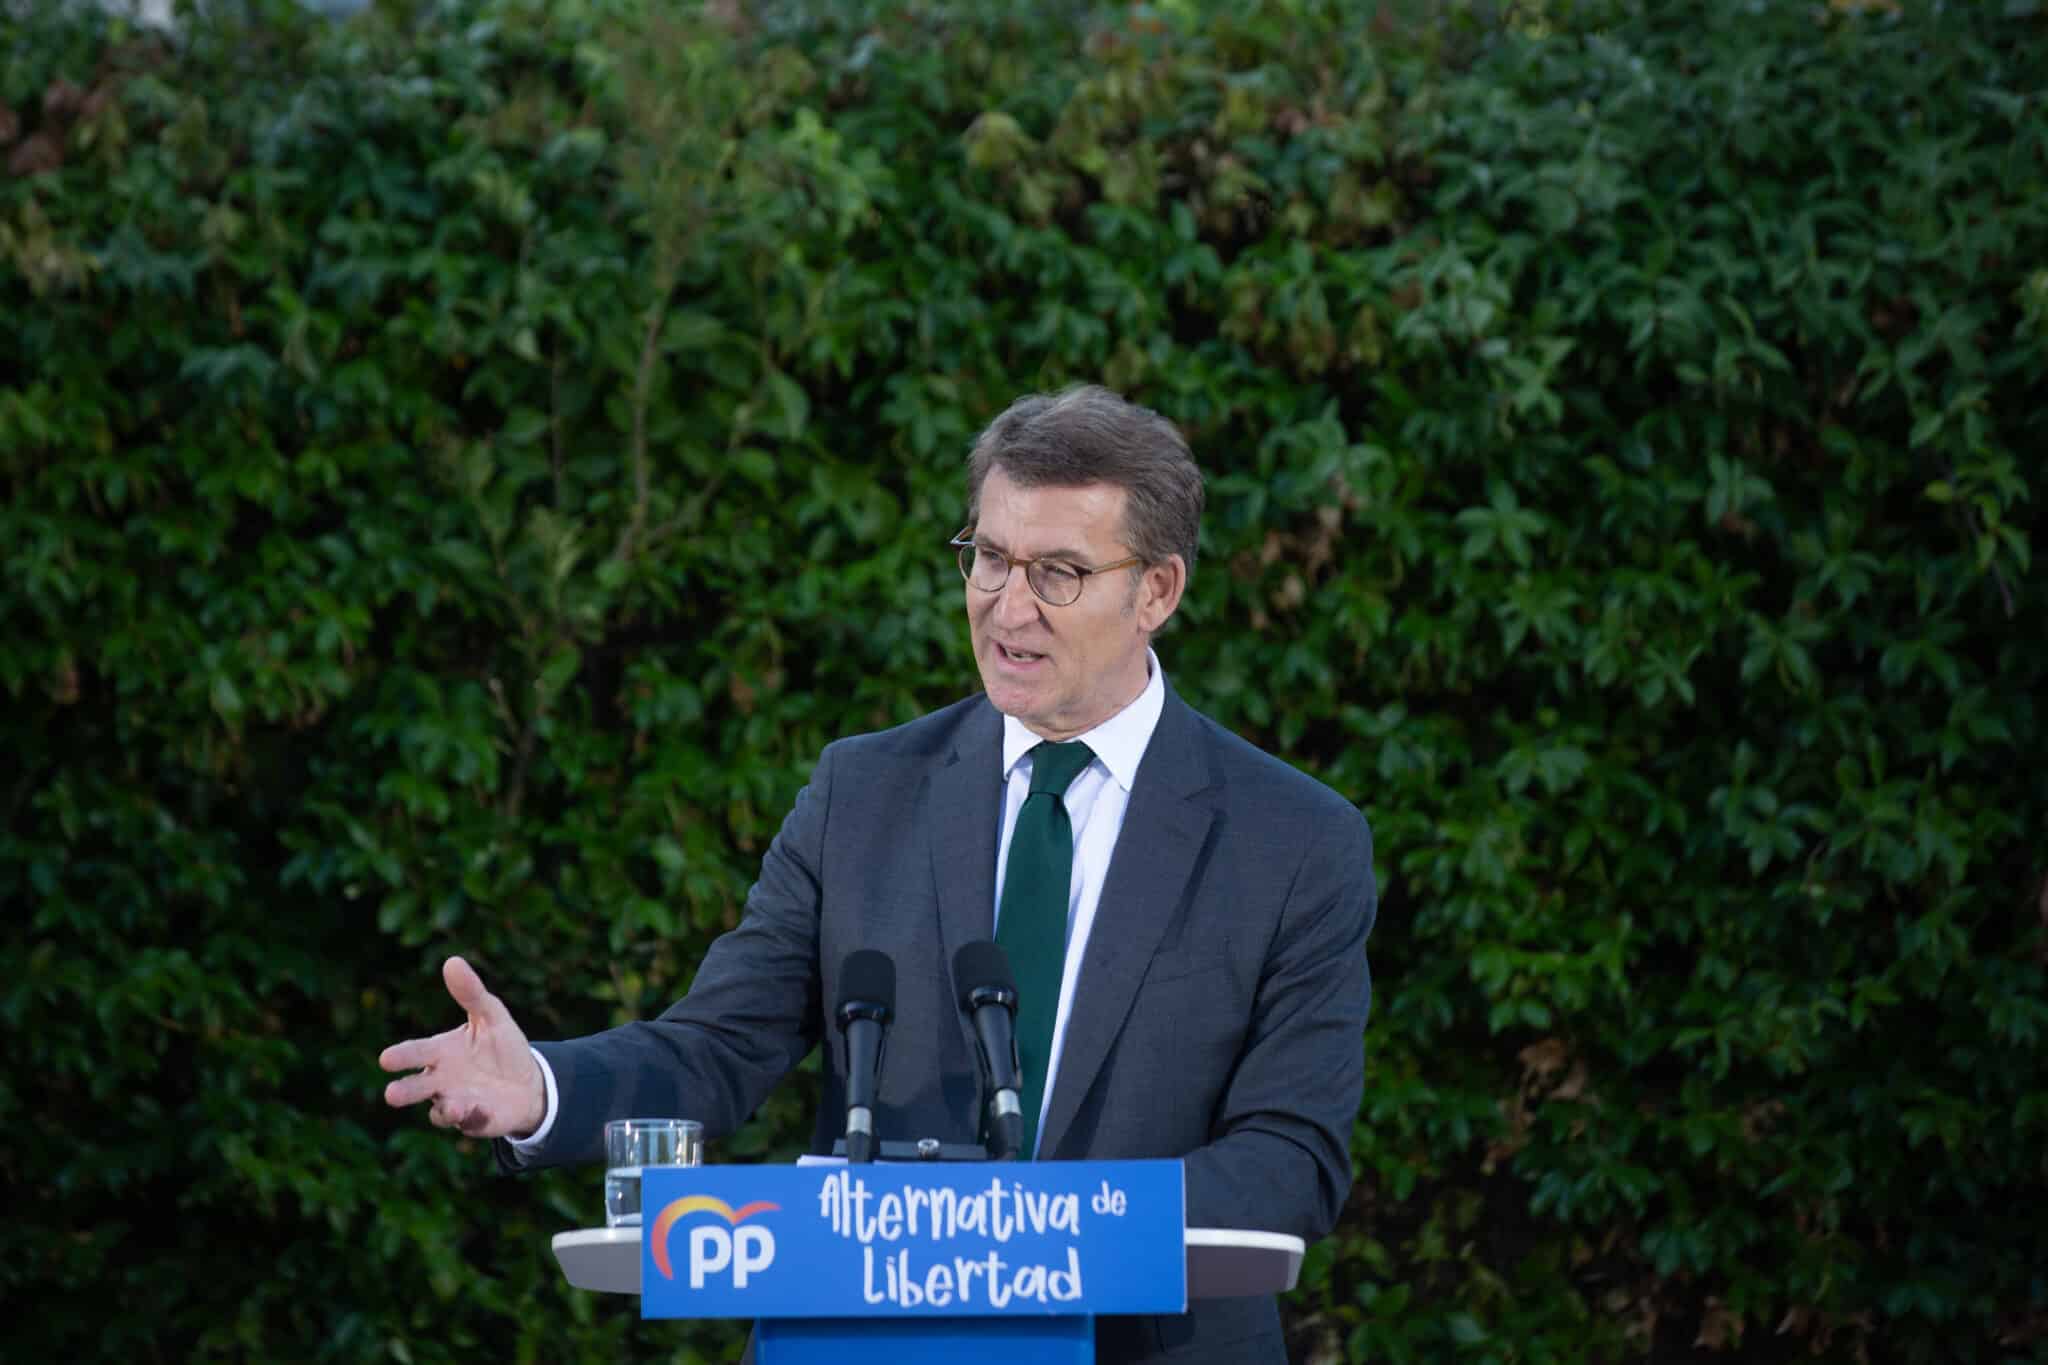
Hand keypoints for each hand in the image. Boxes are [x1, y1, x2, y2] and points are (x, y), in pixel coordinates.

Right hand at [379, 956, 546, 1138]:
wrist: (528, 1081)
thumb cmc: (501, 1046)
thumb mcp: (491, 1016)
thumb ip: (471, 993)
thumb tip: (452, 961)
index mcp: (441, 1052)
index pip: (416, 1052)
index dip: (401, 1056)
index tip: (386, 1059)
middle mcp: (442, 1081)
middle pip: (417, 1087)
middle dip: (405, 1091)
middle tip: (391, 1093)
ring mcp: (457, 1103)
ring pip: (441, 1110)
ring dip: (445, 1109)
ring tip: (452, 1106)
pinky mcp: (476, 1121)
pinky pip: (471, 1124)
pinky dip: (473, 1120)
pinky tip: (479, 1111)